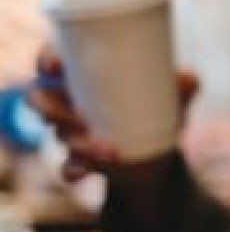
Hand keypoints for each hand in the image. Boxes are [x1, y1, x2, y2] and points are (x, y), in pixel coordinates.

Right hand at [27, 47, 198, 181]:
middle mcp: (68, 101)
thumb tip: (186, 77)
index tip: (56, 66)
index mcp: (84, 75)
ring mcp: (69, 131)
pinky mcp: (77, 160)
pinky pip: (66, 167)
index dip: (46, 60)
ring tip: (109, 150)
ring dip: (76, 143)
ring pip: (57, 134)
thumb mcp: (177, 93)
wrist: (163, 151)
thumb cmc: (162, 107)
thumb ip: (185, 81)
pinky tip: (85, 171)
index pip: (51, 60)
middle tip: (83, 118)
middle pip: (41, 99)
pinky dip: (74, 169)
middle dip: (56, 111)